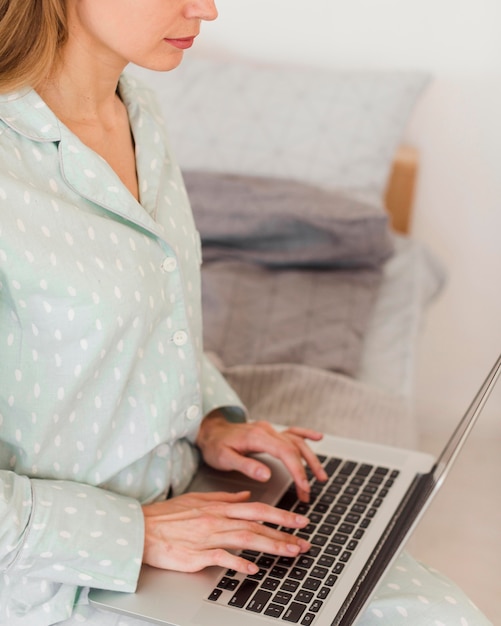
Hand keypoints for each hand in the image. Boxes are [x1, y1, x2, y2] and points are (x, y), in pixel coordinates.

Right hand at [142, 491, 310, 572]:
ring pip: (246, 539)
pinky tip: (253, 569)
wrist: (142, 528)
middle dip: (284, 532)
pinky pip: (221, 558)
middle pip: (257, 524)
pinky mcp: (196, 554)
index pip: (258, 509)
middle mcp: (217, 519)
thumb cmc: (168, 515)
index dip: (281, 515)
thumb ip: (224, 498)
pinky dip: (238, 563)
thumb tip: (245, 497)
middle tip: (305, 541)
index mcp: (219, 507)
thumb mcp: (198, 499)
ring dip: (271, 546)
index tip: (300, 521)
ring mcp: (207, 536)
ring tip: (290, 553)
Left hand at [196, 414, 327, 501]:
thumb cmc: (215, 445)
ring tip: (320, 477)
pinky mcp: (270, 433)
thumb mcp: (224, 458)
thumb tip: (266, 474)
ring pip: (297, 442)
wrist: (208, 430)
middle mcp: (267, 431)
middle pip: (294, 448)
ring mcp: (270, 430)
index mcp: (257, 436)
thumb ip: (246, 465)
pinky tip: (318, 438)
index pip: (285, 452)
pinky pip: (292, 432)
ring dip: (310, 459)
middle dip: (305, 471)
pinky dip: (306, 435)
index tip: (304, 488)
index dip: (297, 470)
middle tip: (308, 492)